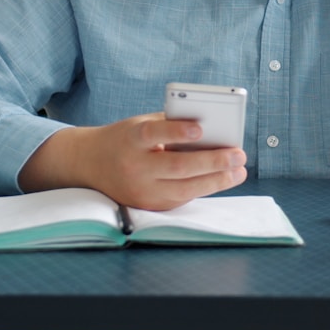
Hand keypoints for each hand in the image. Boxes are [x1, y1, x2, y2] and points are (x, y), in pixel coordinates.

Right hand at [19, 113, 246, 210]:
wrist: (90, 164)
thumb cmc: (125, 138)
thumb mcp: (140, 123)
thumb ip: (170, 124)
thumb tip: (211, 131)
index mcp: (130, 140)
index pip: (152, 133)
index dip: (175, 131)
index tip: (199, 128)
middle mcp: (134, 167)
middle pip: (177, 167)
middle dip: (213, 161)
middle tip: (239, 155)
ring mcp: (141, 190)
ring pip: (184, 189)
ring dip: (216, 180)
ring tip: (239, 171)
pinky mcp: (147, 205)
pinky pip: (181, 198)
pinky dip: (203, 188)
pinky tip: (221, 179)